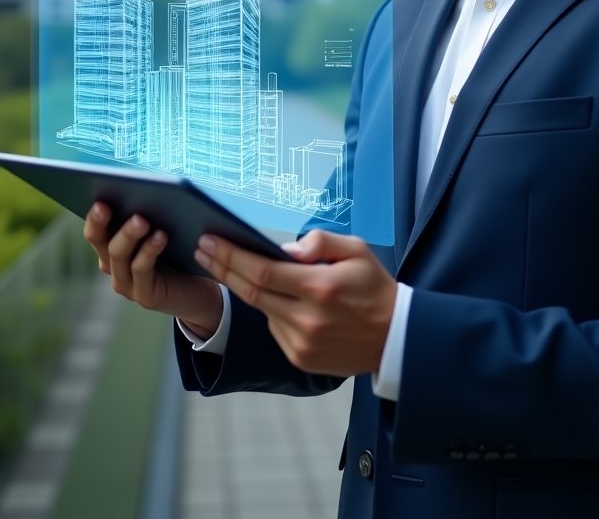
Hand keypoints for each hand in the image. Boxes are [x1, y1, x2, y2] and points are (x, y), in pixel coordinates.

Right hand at [84, 202, 223, 338]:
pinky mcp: (144, 295)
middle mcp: (113, 265)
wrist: (199, 290)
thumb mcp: (162, 228)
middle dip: (100, 221)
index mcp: (112, 245)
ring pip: (118, 255)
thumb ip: (151, 213)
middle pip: (100, 240)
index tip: (97, 196)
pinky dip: (149, 251)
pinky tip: (161, 236)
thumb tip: (147, 186)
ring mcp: (126, 282)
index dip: (93, 214)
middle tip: (106, 204)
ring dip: (128, 235)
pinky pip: (141, 269)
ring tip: (142, 219)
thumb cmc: (179, 252)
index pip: (95, 228)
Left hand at [195, 228, 396, 376]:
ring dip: (243, 287)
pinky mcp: (300, 358)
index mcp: (320, 288)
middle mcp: (307, 319)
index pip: (262, 270)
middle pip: (251, 291)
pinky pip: (275, 328)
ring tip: (226, 265)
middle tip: (202, 249)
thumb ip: (319, 242)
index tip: (209, 240)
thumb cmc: (374, 287)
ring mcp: (302, 343)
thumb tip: (284, 249)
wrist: (396, 337)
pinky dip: (269, 309)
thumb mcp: (356, 250)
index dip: (231, 255)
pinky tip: (269, 294)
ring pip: (261, 310)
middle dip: (222, 268)